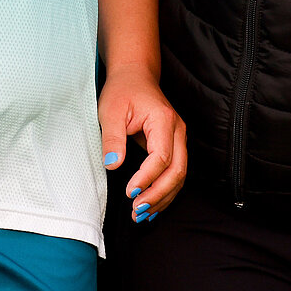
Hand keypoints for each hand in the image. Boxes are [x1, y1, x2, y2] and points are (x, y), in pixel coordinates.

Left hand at [99, 66, 186, 222]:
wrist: (135, 76)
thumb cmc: (122, 90)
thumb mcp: (110, 110)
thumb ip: (112, 138)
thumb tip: (113, 164)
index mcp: (164, 120)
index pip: (161, 157)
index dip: (147, 178)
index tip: (129, 192)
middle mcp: (177, 131)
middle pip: (177, 170)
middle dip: (158, 194)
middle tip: (137, 210)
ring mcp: (179, 139)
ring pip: (179, 176)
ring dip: (162, 198)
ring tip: (141, 215)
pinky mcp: (174, 146)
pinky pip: (174, 173)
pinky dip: (164, 192)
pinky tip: (150, 206)